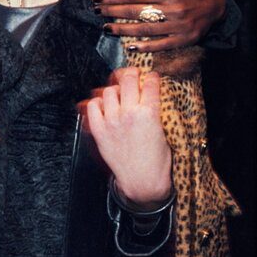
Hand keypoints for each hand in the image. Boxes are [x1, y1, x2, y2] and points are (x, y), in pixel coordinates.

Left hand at [81, 68, 171, 209]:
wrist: (141, 181)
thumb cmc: (156, 161)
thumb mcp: (163, 132)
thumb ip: (153, 112)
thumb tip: (146, 97)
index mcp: (149, 114)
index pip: (150, 85)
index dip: (151, 78)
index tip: (150, 76)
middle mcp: (129, 114)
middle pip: (128, 81)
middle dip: (132, 75)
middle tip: (133, 75)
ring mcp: (111, 121)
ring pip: (109, 91)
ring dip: (115, 90)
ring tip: (119, 95)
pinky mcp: (99, 130)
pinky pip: (93, 106)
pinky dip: (98, 103)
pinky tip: (104, 106)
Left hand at [93, 0, 225, 51]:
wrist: (215, 4)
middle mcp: (173, 8)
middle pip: (136, 12)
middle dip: (113, 12)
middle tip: (96, 12)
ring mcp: (179, 25)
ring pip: (145, 29)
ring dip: (123, 30)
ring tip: (106, 28)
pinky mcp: (184, 39)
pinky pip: (162, 44)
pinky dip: (145, 47)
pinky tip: (129, 47)